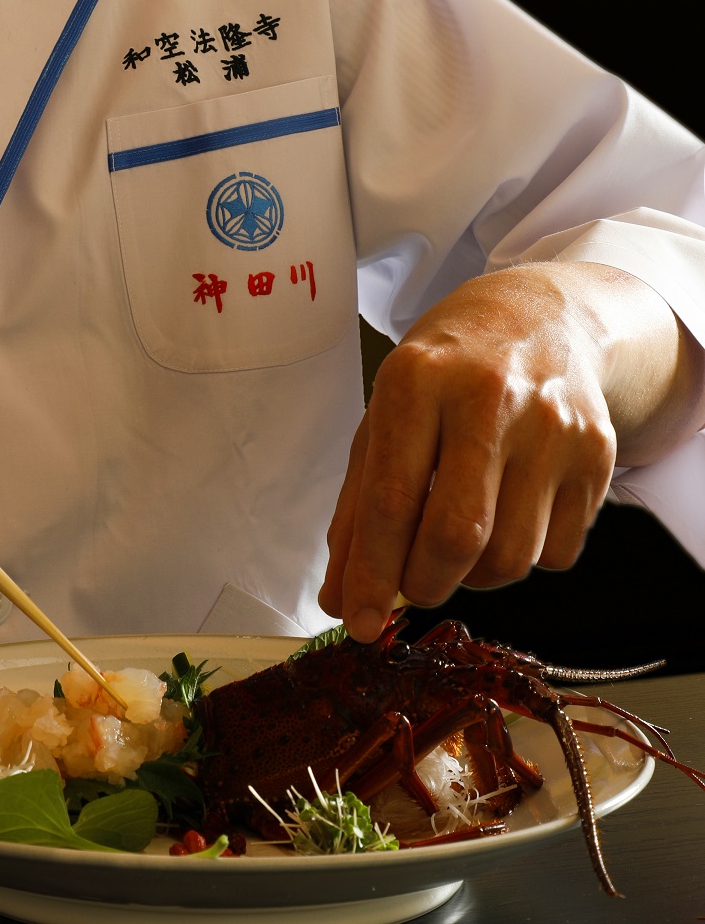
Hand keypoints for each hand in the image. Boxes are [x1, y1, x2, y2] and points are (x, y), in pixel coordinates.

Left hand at [318, 266, 619, 641]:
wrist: (538, 319)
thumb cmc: (447, 372)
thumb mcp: (386, 414)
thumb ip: (359, 507)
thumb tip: (345, 598)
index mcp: (419, 379)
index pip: (392, 499)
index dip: (372, 574)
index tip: (360, 621)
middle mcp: (490, 398)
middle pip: (457, 535)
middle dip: (426, 583)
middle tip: (413, 585)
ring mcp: (552, 426)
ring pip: (512, 557)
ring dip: (475, 576)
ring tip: (461, 538)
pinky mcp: (598, 454)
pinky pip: (557, 554)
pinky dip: (525, 557)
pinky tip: (509, 513)